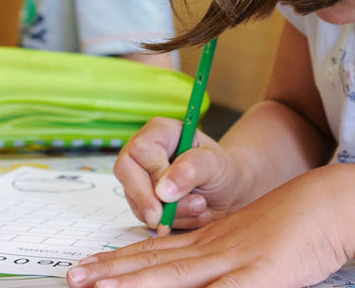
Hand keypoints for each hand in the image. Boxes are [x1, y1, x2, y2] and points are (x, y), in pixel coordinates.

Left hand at [66, 168, 347, 287]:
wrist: (331, 204)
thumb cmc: (297, 226)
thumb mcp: (251, 244)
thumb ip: (226, 264)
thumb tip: (207, 276)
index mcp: (209, 243)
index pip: (152, 255)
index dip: (116, 264)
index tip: (86, 269)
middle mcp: (211, 250)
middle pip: (151, 264)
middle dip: (108, 274)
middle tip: (72, 278)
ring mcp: (232, 262)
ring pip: (174, 276)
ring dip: (134, 284)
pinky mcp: (257, 275)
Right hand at [114, 117, 245, 234]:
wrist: (228, 191)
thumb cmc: (221, 169)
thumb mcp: (213, 164)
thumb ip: (190, 170)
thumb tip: (163, 190)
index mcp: (160, 132)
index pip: (140, 149)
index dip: (153, 173)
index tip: (169, 193)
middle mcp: (145, 152)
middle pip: (125, 172)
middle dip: (147, 200)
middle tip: (164, 218)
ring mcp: (141, 177)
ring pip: (135, 199)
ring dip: (166, 213)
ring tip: (199, 207)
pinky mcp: (143, 200)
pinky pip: (144, 216)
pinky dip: (169, 222)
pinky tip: (191, 215)